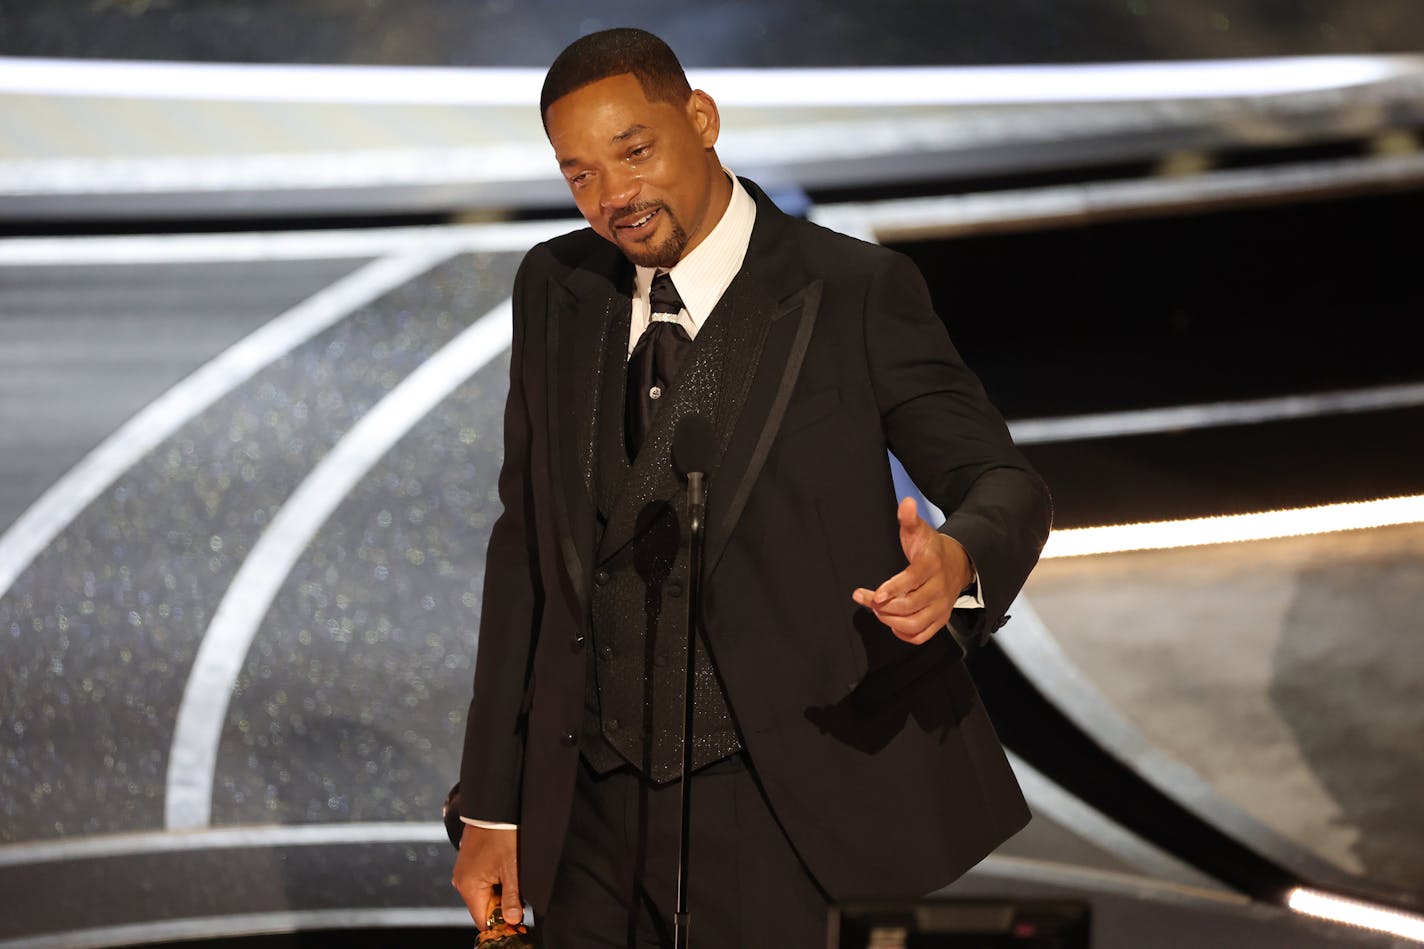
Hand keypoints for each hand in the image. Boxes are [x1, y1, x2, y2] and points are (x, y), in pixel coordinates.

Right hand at [451, 824, 520, 930]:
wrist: (494, 808)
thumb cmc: (502, 835)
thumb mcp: (512, 869)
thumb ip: (511, 898)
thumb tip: (511, 919)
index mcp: (468, 886)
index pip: (483, 920)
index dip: (501, 923)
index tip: (517, 920)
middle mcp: (461, 881)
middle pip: (484, 907)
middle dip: (503, 904)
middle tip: (520, 894)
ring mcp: (464, 870)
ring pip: (485, 893)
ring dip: (501, 890)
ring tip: (512, 874)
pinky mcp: (469, 862)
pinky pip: (482, 880)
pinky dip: (495, 879)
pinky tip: (506, 867)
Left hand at [852, 497, 972, 644]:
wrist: (958, 564)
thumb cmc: (931, 548)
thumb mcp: (920, 530)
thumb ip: (909, 518)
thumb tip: (906, 503)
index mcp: (932, 565)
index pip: (912, 581)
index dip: (893, 589)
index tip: (874, 595)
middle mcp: (939, 589)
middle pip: (910, 606)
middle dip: (883, 607)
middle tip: (867, 599)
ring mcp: (941, 607)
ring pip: (914, 624)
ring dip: (890, 621)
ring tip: (877, 610)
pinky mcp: (940, 620)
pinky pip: (922, 635)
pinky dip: (904, 634)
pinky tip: (891, 623)